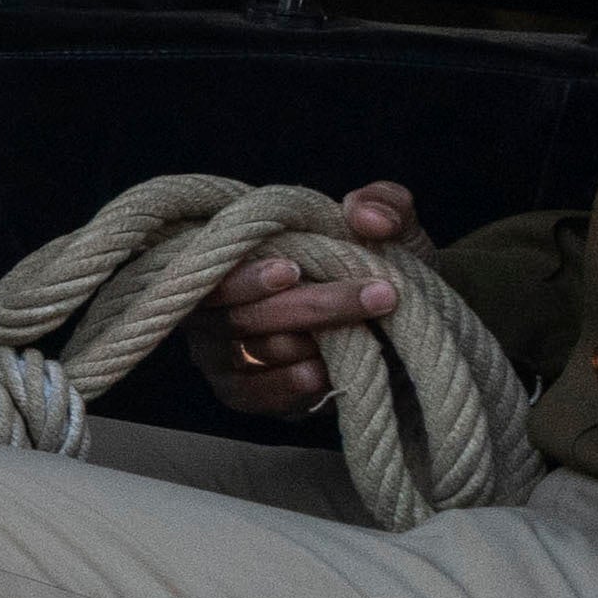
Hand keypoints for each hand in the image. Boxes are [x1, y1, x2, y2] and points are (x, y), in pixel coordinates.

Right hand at [193, 181, 414, 416]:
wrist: (383, 324)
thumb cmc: (367, 266)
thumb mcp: (385, 227)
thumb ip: (383, 204)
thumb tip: (366, 216)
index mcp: (229, 258)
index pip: (217, 271)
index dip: (247, 276)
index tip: (293, 270)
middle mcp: (212, 307)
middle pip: (243, 316)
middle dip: (313, 307)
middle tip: (377, 297)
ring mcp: (220, 354)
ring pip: (257, 352)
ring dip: (311, 345)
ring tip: (364, 334)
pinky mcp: (239, 392)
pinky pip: (256, 393)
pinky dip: (292, 384)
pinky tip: (326, 371)